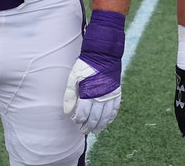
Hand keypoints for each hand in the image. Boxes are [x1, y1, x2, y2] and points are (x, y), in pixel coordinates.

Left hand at [63, 10, 124, 133]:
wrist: (103, 54)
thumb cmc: (86, 65)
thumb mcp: (73, 77)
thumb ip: (70, 94)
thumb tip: (67, 111)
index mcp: (89, 93)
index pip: (84, 113)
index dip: (79, 120)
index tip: (75, 122)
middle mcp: (101, 96)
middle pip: (95, 117)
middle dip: (89, 126)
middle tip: (84, 131)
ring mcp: (110, 95)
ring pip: (106, 116)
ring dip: (100, 125)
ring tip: (95, 131)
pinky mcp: (117, 92)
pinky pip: (115, 109)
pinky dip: (111, 117)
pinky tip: (107, 121)